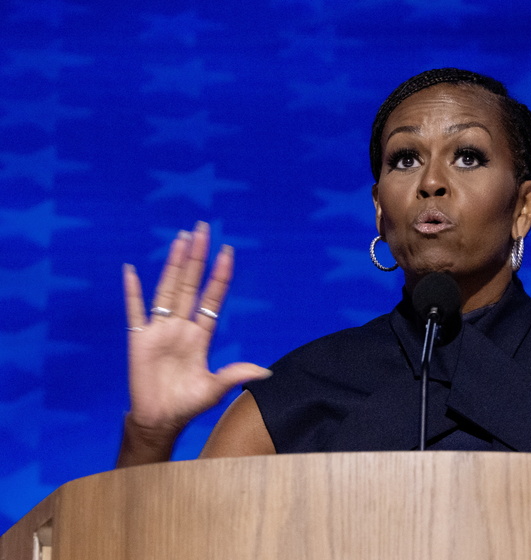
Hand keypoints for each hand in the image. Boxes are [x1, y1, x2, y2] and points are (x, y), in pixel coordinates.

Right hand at [122, 221, 269, 440]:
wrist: (159, 419)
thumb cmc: (187, 404)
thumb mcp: (214, 389)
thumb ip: (235, 375)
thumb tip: (266, 372)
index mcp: (201, 336)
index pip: (212, 298)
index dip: (220, 276)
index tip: (228, 252)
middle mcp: (181, 327)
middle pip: (191, 284)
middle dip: (197, 257)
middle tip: (203, 229)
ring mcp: (160, 331)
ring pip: (168, 289)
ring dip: (173, 264)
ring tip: (180, 239)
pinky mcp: (139, 340)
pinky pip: (135, 311)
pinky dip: (133, 291)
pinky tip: (131, 270)